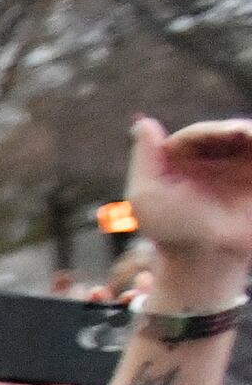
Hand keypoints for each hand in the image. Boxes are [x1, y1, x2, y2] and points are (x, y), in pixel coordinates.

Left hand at [126, 116, 251, 306]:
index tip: (226, 134)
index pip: (196, 136)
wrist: (205, 261)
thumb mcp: (146, 196)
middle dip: (233, 131)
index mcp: (178, 160)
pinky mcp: (250, 178)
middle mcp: (206, 160)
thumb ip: (143, 158)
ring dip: (249, 136)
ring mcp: (231, 168)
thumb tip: (143, 122)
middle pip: (223, 134)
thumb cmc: (171, 232)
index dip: (208, 132)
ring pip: (244, 141)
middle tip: (244, 134)